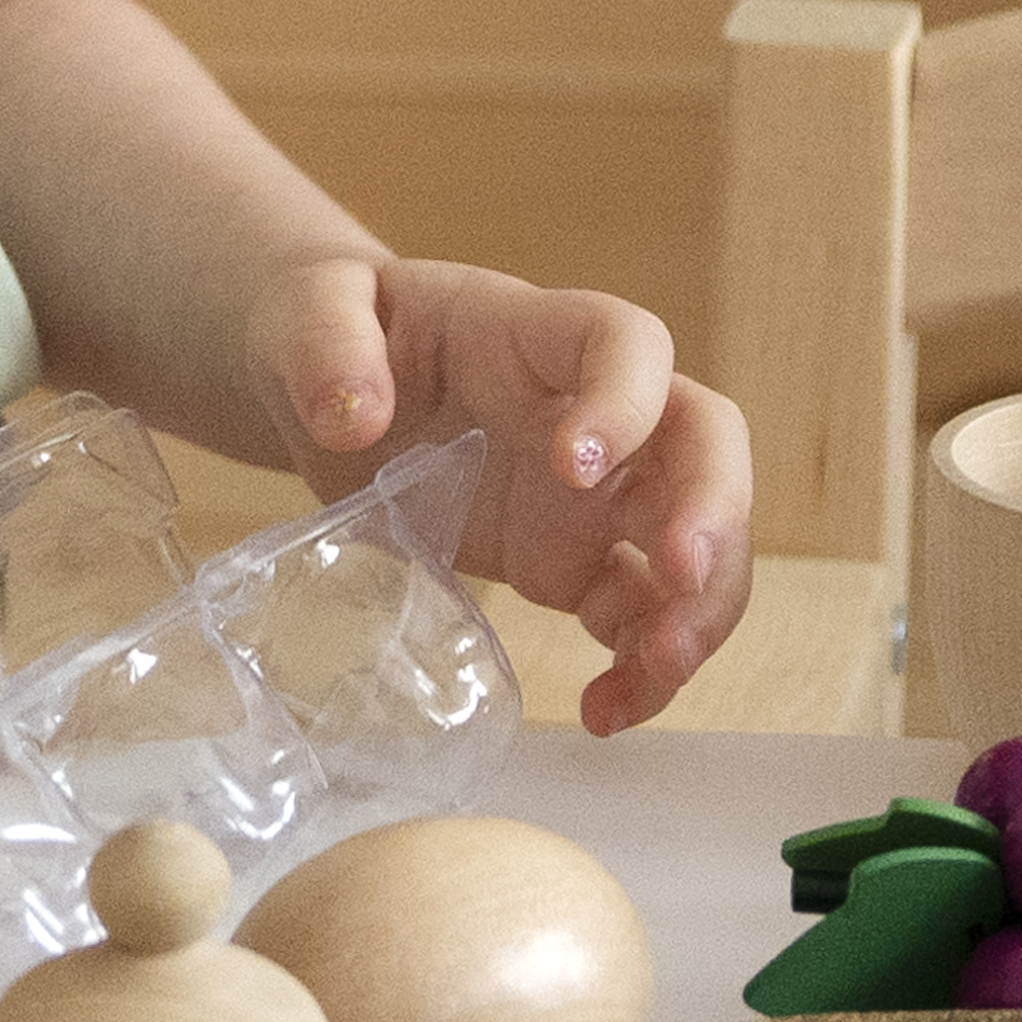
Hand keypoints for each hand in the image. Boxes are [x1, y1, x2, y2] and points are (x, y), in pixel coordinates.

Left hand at [232, 252, 752, 730]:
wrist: (323, 382)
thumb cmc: (331, 326)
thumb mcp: (307, 310)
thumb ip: (325, 346)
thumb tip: (354, 416)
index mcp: (533, 333)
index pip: (625, 342)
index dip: (625, 400)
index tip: (577, 467)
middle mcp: (589, 410)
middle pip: (705, 442)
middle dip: (714, 509)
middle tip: (681, 573)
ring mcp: (591, 493)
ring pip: (696, 538)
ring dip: (700, 606)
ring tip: (658, 668)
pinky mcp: (570, 561)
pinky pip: (637, 613)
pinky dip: (641, 666)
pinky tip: (603, 712)